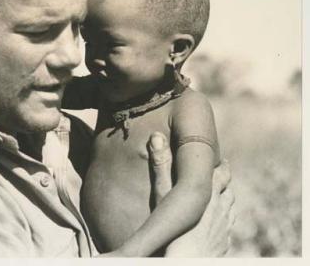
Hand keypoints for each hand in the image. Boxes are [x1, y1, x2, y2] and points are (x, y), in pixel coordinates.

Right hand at [147, 132, 234, 256]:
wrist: (184, 264)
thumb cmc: (172, 230)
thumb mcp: (162, 196)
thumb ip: (161, 166)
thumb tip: (157, 135)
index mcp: (209, 194)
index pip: (221, 173)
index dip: (221, 164)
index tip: (220, 158)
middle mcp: (221, 210)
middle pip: (228, 191)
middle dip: (225, 181)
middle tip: (222, 173)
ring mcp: (224, 229)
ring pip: (231, 210)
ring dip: (227, 200)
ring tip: (222, 196)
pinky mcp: (223, 245)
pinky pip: (228, 228)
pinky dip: (225, 220)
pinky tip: (219, 223)